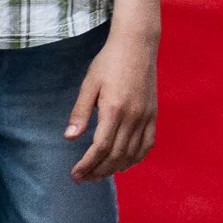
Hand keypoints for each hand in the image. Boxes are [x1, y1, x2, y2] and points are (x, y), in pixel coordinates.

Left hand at [66, 29, 157, 180]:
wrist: (137, 44)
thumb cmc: (109, 62)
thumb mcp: (89, 83)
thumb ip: (80, 112)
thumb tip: (70, 138)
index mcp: (114, 109)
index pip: (100, 147)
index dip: (87, 164)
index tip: (75, 174)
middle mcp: (133, 116)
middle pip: (116, 155)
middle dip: (98, 171)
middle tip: (84, 179)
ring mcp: (146, 116)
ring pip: (132, 153)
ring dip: (115, 168)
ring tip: (99, 174)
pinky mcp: (153, 114)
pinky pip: (148, 144)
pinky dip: (137, 158)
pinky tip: (125, 164)